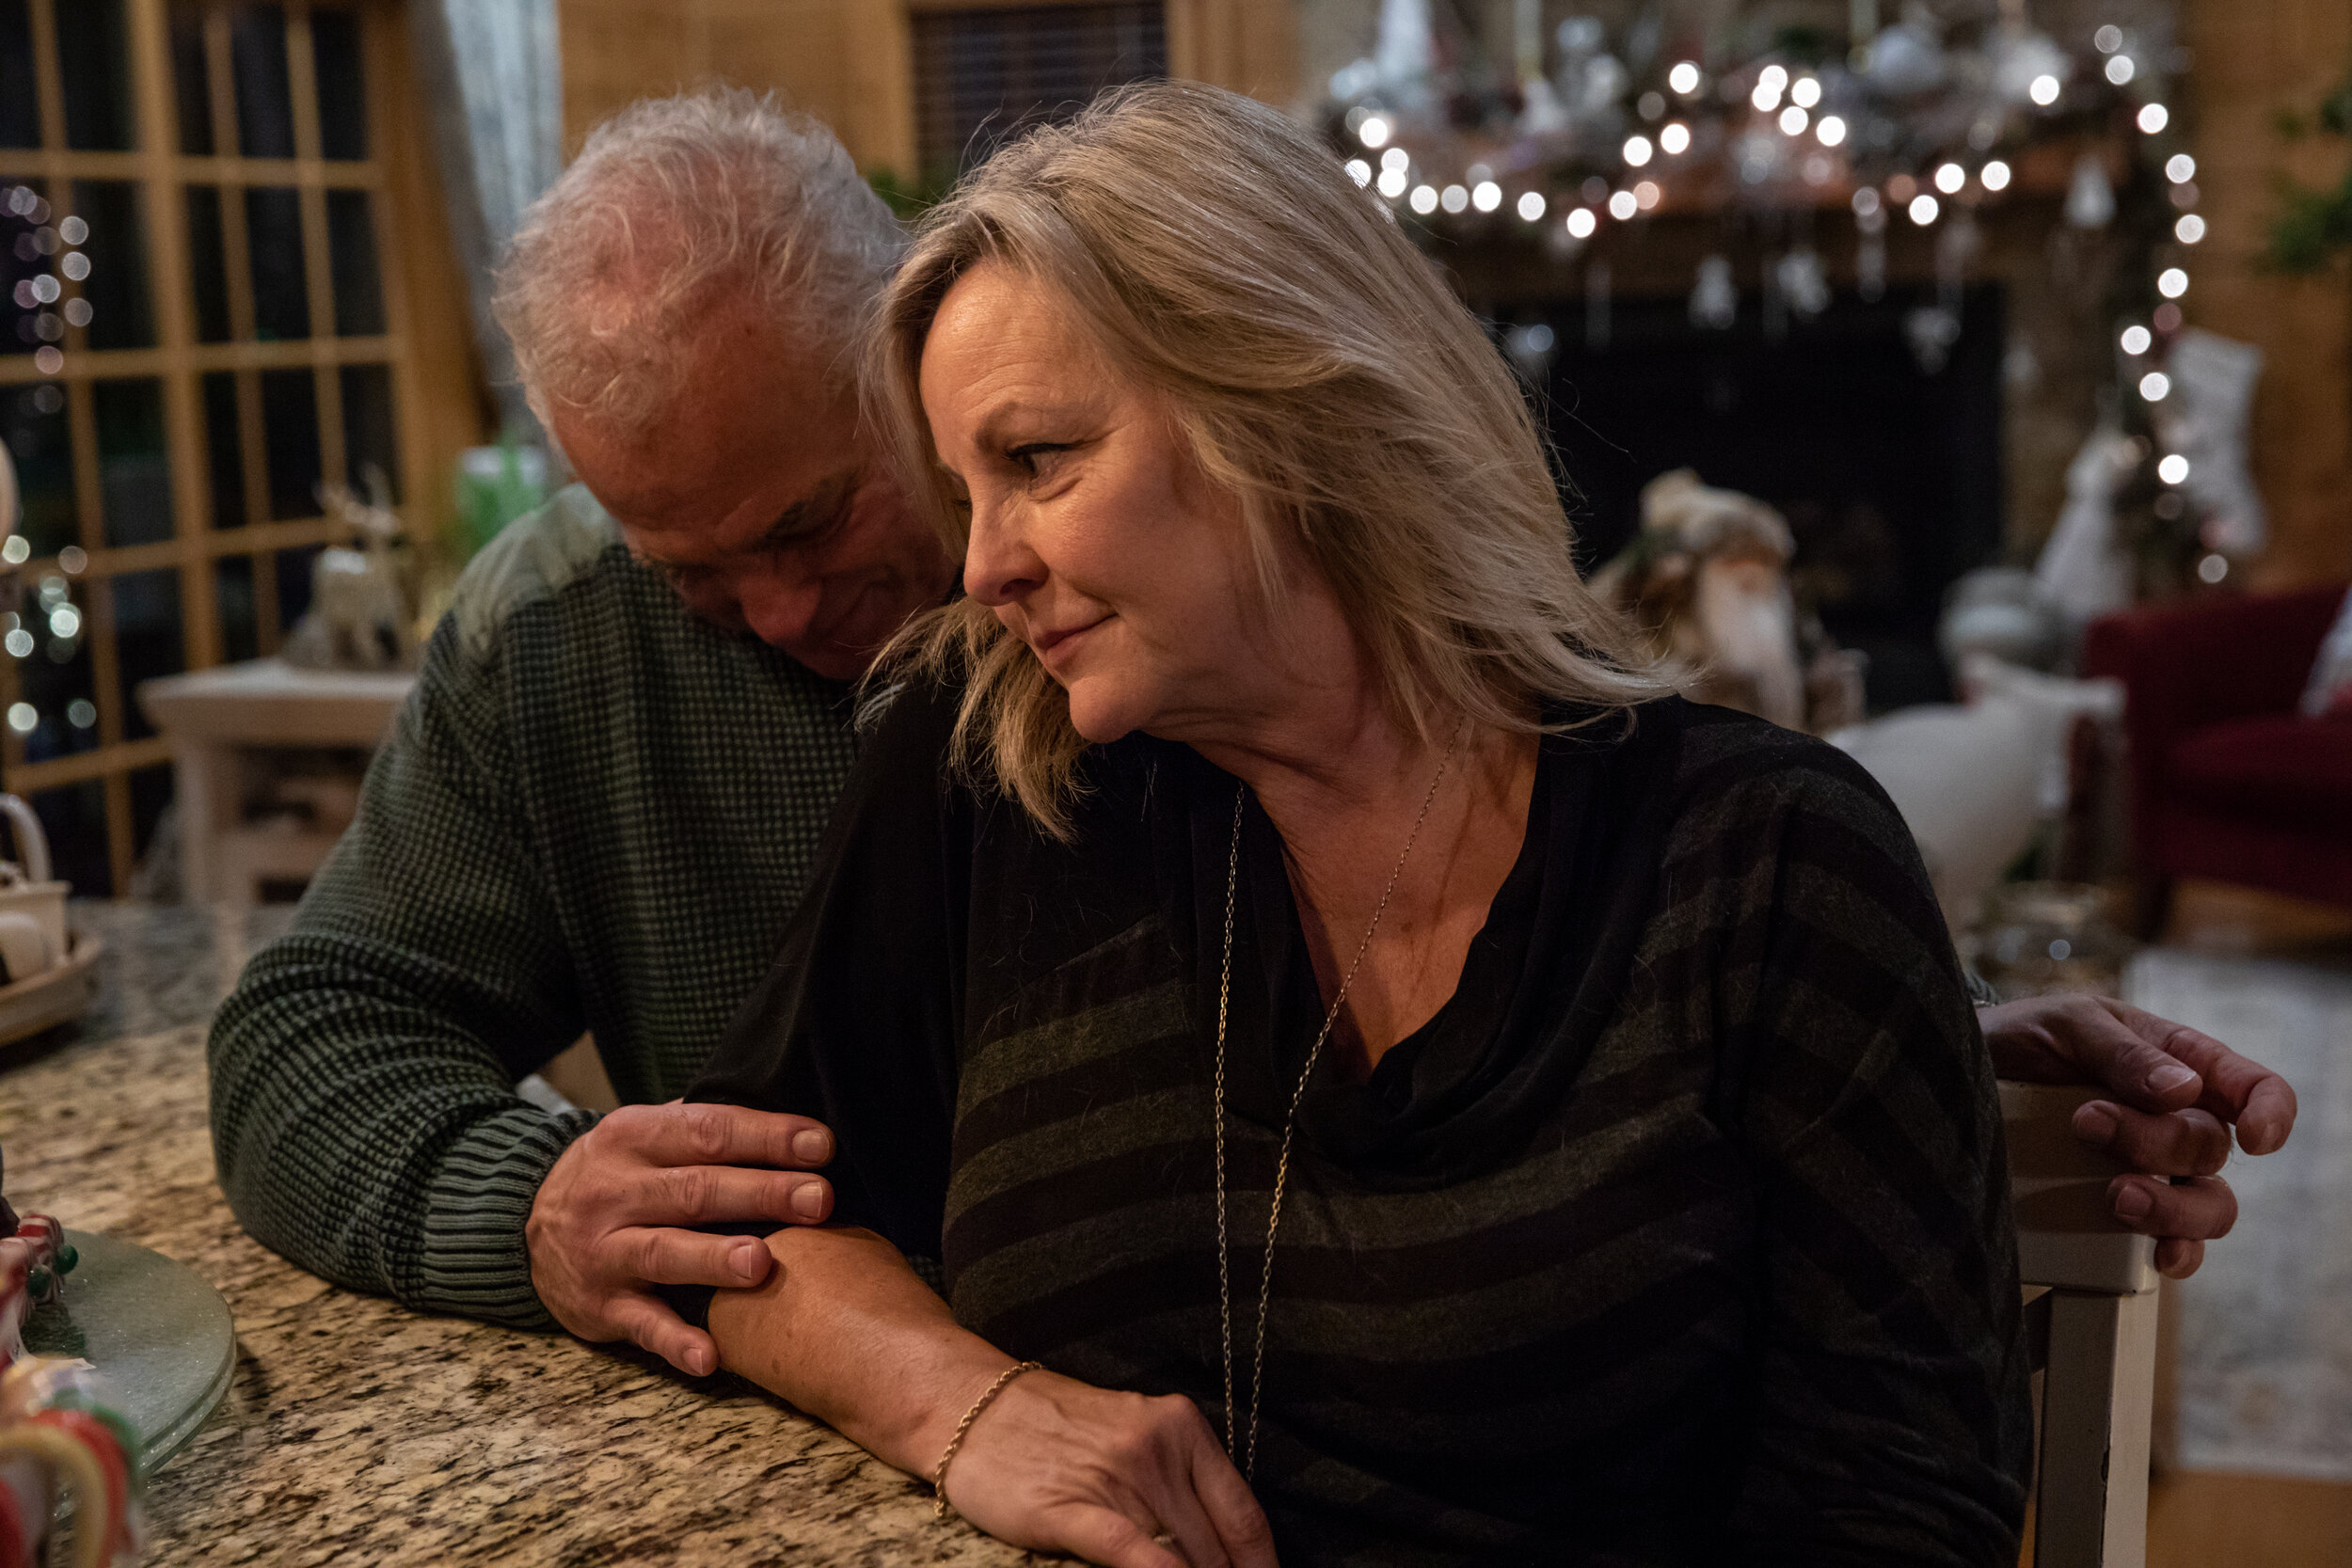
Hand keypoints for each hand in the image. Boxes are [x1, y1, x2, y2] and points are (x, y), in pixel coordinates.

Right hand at [527, 1100, 835, 1374]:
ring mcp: (603, 1252)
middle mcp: (613, 1192)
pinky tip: (709, 1356)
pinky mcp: (600, 1306)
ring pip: (663, 1253)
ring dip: (714, 1260)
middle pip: (695, 1190)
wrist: (520, 1224)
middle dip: (760, 1193)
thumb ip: (705, 1129)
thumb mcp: (646, 1135)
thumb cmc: (618, 1175)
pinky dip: (675, 1342)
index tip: (821, 1145)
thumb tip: (798, 1128)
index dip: (765, 1137)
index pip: (707, 1131)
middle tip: (818, 1199)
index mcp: (632, 1138)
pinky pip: (641, 1325)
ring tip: (762, 1263)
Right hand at [943, 1370, 1276, 1567]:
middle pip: (1216, 1547)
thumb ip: (1179, 1481)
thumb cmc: (1055, 1427)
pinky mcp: (1072, 1508)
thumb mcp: (1133, 1434)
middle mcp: (1158, 1449)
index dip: (1262, 1566)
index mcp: (1182, 1428)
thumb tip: (1221, 1547)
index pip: (1244, 1515)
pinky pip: (1133, 1552)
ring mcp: (1117, 1478)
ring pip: (1182, 1557)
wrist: (973, 1406)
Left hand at [1979, 993, 2297, 1277]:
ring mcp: (2155, 1170)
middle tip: (2087, 1121)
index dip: (2270, 1115)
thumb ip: (2123, 1052)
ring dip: (2172, 1207)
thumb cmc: (2026, 1037)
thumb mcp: (2068, 1024)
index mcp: (2181, 1064)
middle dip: (2157, 1141)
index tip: (2252, 1138)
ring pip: (2208, 1205)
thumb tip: (2184, 1090)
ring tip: (2118, 1196)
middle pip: (2210, 1148)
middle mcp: (2178, 1120)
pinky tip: (2157, 1257)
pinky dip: (2176, 1253)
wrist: (1962, 1074)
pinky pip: (2173, 1241)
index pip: (2256, 1090)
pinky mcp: (2122, 1208)